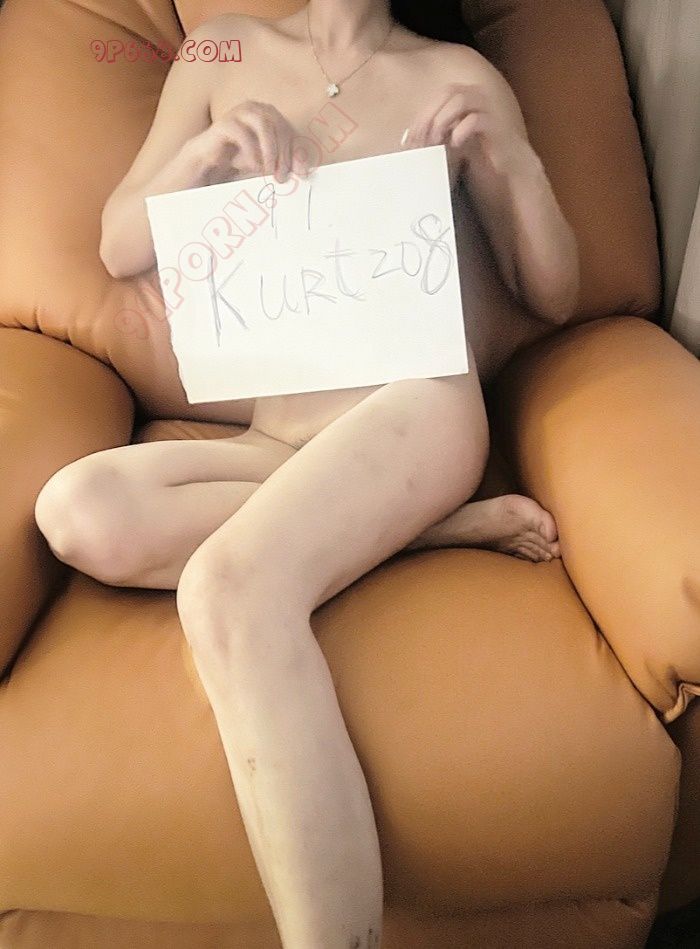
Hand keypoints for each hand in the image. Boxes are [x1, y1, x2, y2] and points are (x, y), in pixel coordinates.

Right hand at [189, 100, 310, 184]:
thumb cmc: (240, 160)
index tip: (300, 174)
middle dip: (283, 153)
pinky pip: (242, 133)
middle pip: (279, 125)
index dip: (297, 151)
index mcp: (269, 114)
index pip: (289, 130)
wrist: (208, 162)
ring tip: (268, 170)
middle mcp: (255, 108)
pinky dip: (251, 151)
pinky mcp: (223, 124)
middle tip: (281, 177)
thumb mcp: (267, 163)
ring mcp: (239, 113)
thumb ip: (285, 163)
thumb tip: (304, 171)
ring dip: (270, 149)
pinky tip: (254, 166)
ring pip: (263, 123)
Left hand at [401, 81, 533, 183]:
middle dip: (429, 115)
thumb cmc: (478, 156)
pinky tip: (455, 145)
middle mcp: (477, 99)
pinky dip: (461, 130)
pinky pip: (476, 119)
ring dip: (443, 119)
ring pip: (461, 99)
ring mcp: (488, 110)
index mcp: (466, 100)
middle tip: (419, 139)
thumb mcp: (451, 142)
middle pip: (448, 92)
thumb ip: (437, 134)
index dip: (422, 114)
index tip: (409, 138)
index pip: (439, 96)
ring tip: (436, 140)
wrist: (508, 168)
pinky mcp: (496, 127)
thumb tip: (410, 139)